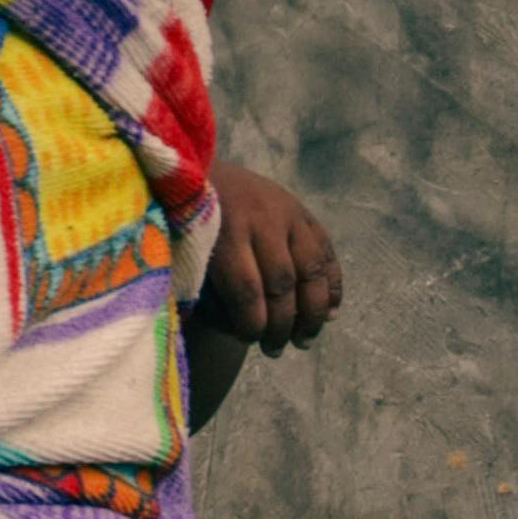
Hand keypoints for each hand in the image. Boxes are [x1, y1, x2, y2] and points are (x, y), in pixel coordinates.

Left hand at [186, 167, 343, 423]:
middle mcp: (260, 218)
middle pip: (282, 283)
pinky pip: (327, 252)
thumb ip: (209, 296)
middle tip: (275, 350)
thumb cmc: (184, 224)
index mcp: (224, 230)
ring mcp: (287, 211)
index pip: (247, 291)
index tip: (248, 340)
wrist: (196, 169)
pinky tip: (329, 313)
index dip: (252, 326)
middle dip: (282, 325)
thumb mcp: (185, 257)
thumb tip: (244, 330)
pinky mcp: (302, 210)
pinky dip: (333, 285)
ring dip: (313, 311)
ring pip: (312, 269)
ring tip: (304, 339)